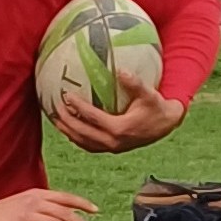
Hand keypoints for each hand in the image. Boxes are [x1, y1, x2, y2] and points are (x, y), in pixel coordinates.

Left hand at [51, 68, 186, 154]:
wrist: (166, 125)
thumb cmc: (156, 107)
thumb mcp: (148, 94)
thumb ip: (135, 83)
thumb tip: (120, 70)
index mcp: (119, 129)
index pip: (92, 117)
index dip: (78, 106)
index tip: (66, 96)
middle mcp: (112, 142)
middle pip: (81, 133)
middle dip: (66, 121)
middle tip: (54, 107)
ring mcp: (111, 148)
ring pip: (82, 142)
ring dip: (67, 131)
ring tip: (55, 119)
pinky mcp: (111, 150)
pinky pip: (88, 145)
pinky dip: (76, 137)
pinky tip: (68, 128)